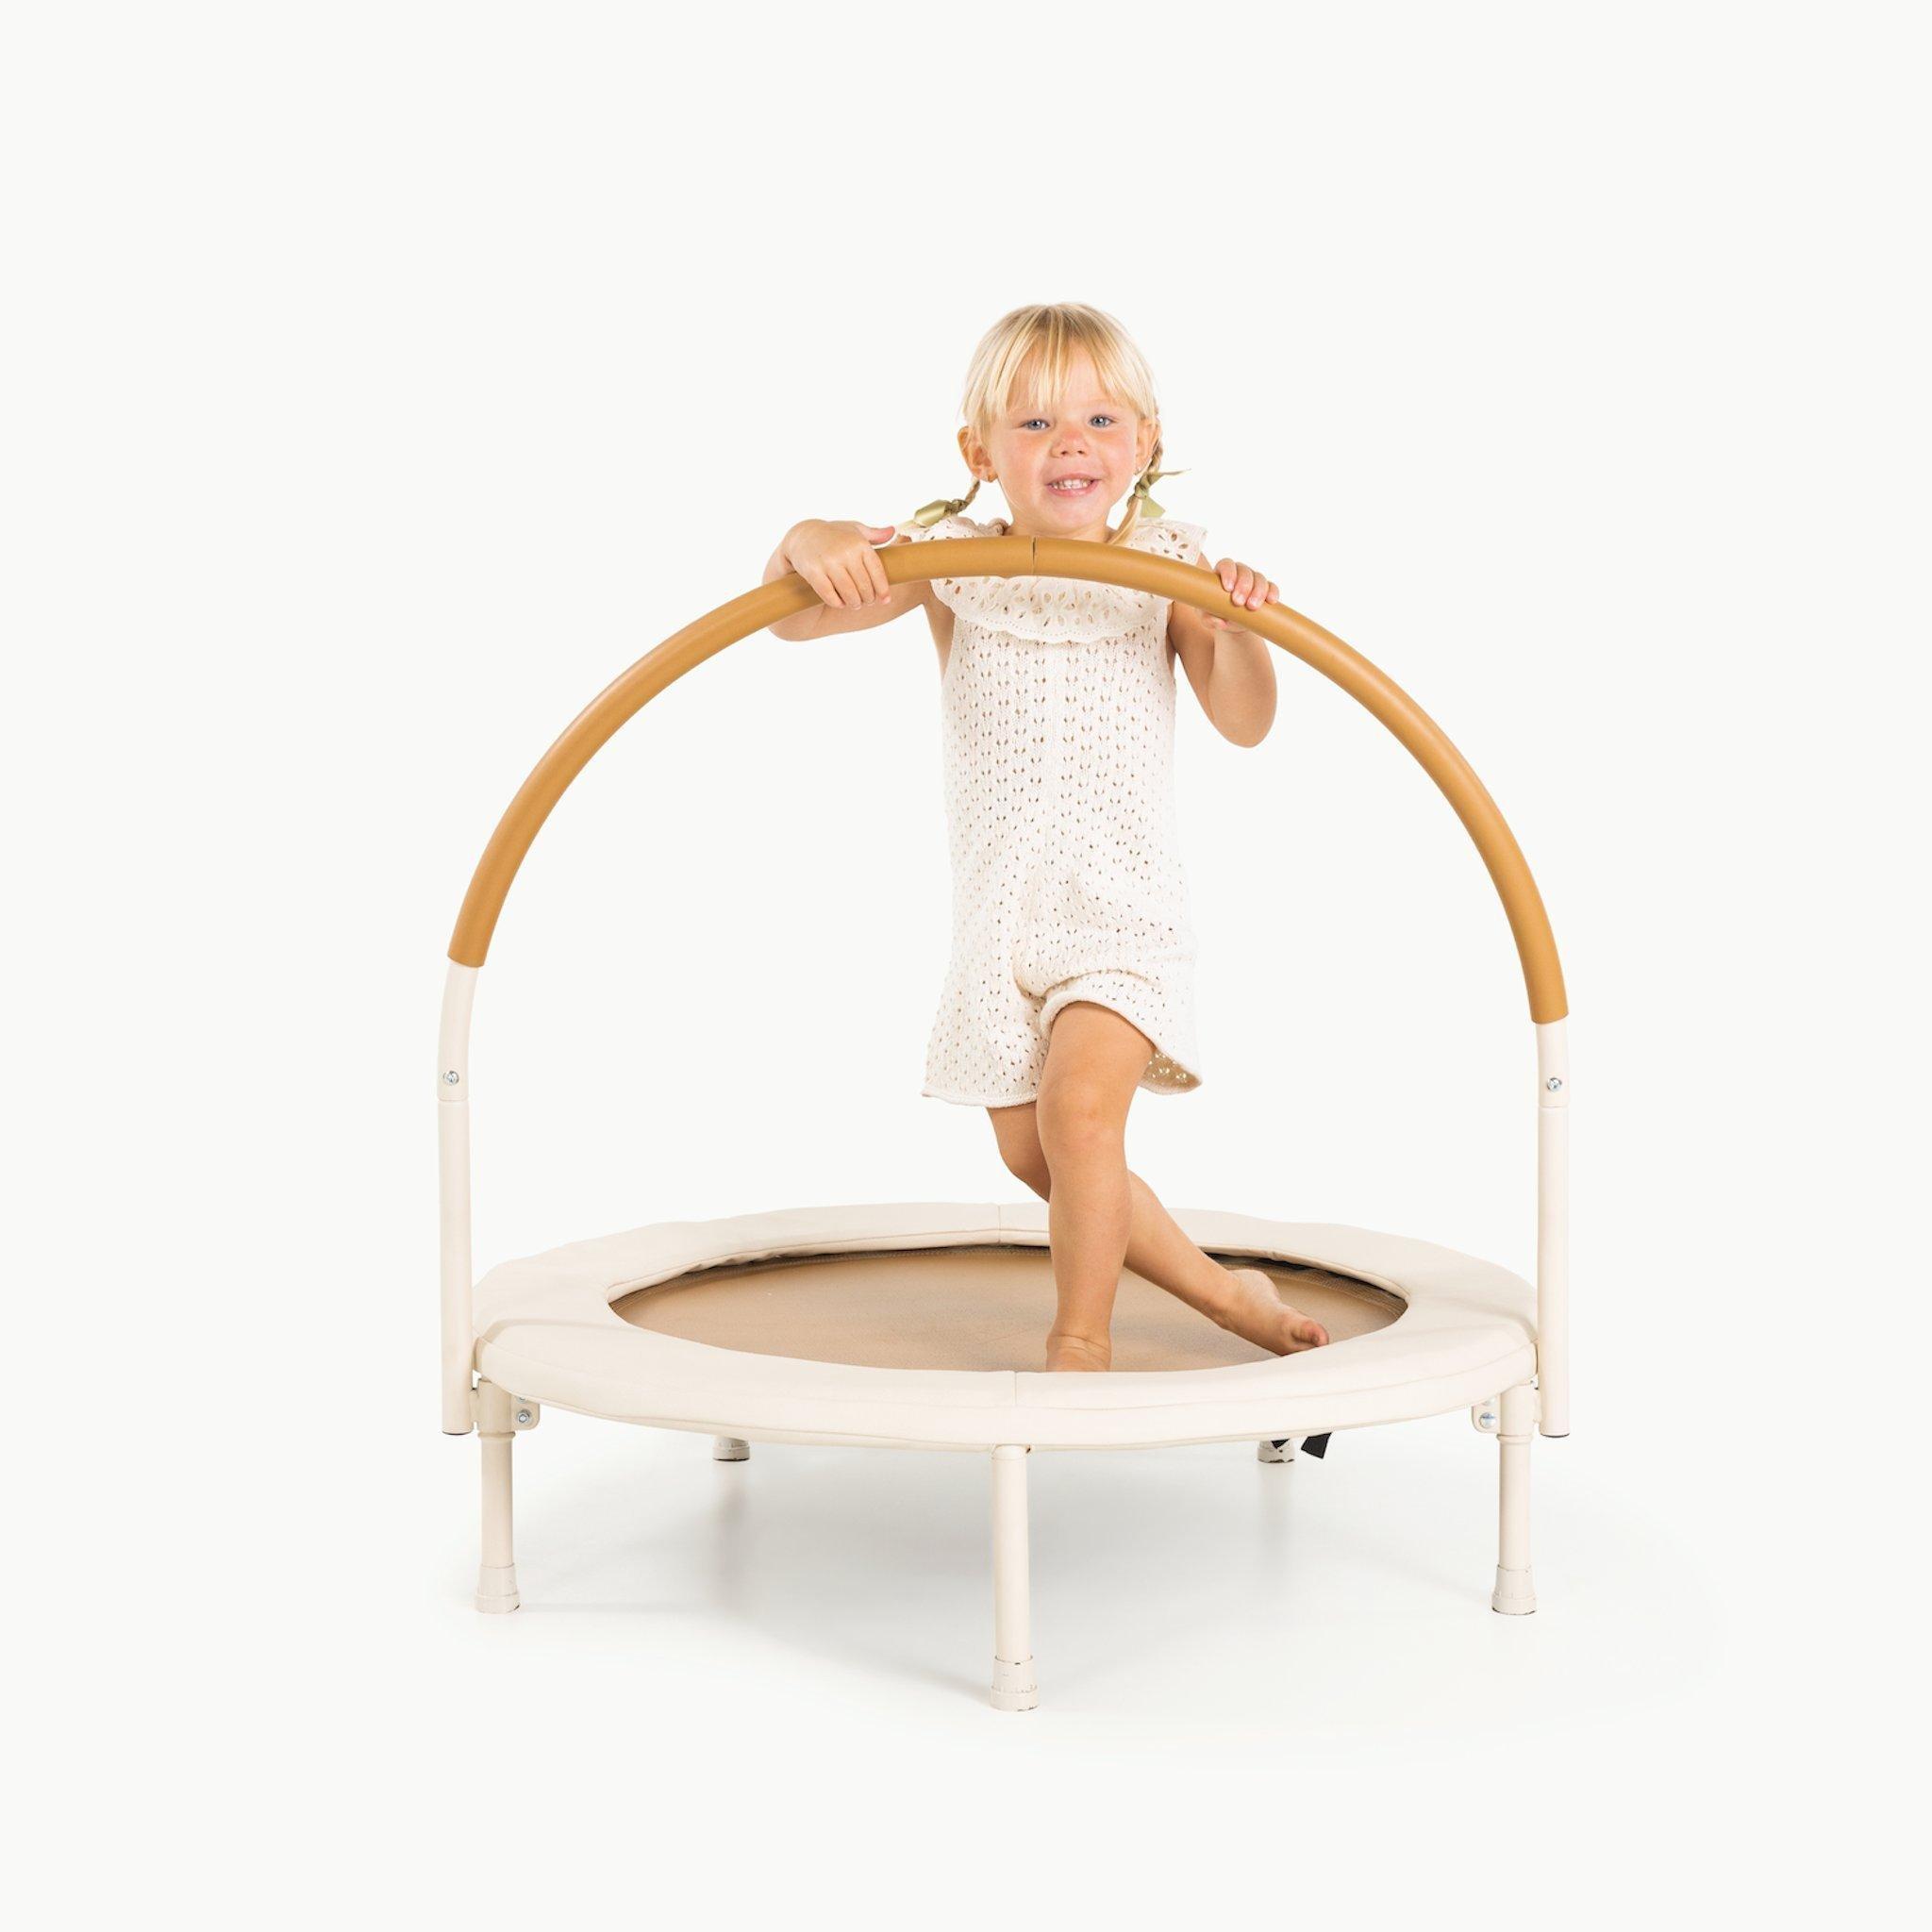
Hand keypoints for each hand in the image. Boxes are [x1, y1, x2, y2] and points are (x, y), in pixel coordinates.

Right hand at [784, 519, 900, 608]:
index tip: (885, 600)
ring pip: (849, 593)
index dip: (883, 589)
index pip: (877, 571)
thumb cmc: (834, 535)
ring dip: (854, 603)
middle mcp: (846, 552)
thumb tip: (893, 531)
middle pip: (864, 586)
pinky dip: (837, 603)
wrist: (802, 535)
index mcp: (859, 543)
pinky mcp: (813, 572)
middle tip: (867, 602)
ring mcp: (829, 563)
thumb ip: (874, 533)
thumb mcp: (854, 529)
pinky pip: (830, 595)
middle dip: (868, 598)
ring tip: (855, 604)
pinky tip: (840, 603)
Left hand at [1205, 556, 1278, 628]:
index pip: (1226, 565)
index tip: (1228, 588)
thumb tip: (1220, 623)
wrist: (1231, 621)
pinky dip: (1272, 593)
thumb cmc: (1215, 613)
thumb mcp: (1205, 617)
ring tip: (1252, 607)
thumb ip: (1207, 618)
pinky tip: (1271, 601)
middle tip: (1238, 602)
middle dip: (1243, 586)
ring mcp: (1253, 579)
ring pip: (1259, 578)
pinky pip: (1272, 586)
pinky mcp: (1266, 589)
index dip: (1228, 573)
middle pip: (1244, 571)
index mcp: (1222, 573)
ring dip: (1258, 591)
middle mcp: (1239, 573)